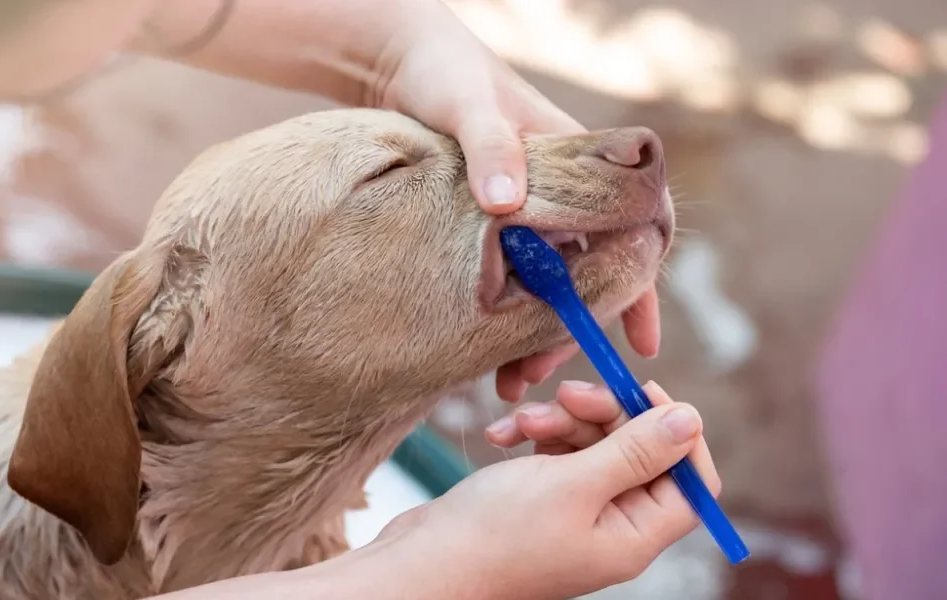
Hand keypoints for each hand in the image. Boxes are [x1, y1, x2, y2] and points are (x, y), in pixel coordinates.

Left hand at [369, 0, 661, 397]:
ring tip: (511, 381)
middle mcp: (561, 190)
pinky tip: (483, 352)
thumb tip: (506, 201)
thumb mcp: (466, 105)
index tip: (641, 337)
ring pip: (552, 281)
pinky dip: (505, 316)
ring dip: (538, 332)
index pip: (637, 223)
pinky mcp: (493, 224)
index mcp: (578, 160)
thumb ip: (489, 146)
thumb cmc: (443, 71)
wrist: (398, 61)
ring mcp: (529, 209)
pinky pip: (512, 277)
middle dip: (576, 326)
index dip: (643, 282)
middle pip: (591, 269)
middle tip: (539, 371)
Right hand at [375, 381, 719, 599]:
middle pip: (637, 451)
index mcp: (634, 535)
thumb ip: (636, 450)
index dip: (674, 431)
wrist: (424, 561)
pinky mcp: (543, 497)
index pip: (691, 480)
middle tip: (567, 395)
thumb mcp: (573, 483)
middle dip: (602, 416)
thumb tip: (691, 420)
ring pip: (594, 444)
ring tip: (522, 423)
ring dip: (560, 422)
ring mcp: (576, 511)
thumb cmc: (495, 534)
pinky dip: (534, 437)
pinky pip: (558, 453)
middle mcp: (612, 525)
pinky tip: (501, 435)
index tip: (642, 390)